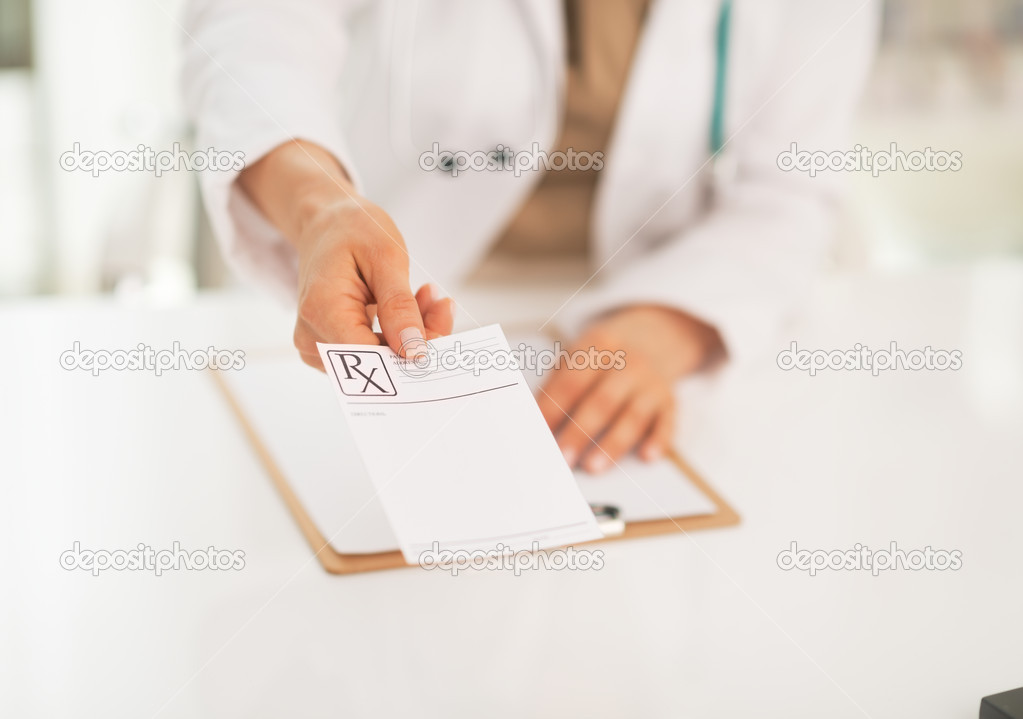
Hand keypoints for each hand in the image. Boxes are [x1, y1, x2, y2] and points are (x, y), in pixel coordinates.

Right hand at [291, 197, 452, 368]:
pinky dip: (400, 334)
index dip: (410, 351)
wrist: (327, 225)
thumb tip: (414, 351)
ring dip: (412, 335)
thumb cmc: (353, 231)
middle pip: (377, 362)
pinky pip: (374, 353)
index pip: (371, 357)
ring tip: (426, 297)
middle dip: (418, 339)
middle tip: (442, 304)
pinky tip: (411, 305)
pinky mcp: (331, 348)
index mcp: (322, 310)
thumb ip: (399, 306)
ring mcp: (319, 346)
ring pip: (380, 361)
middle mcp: (313, 336)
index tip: (440, 322)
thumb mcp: (386, 257)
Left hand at [536, 305, 722, 472]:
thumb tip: (534, 418)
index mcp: (599, 347)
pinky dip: (658, 440)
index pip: (572, 381)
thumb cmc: (603, 358)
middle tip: (562, 457)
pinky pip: (666, 422)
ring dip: (612, 443)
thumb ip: (557, 383)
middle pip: (602, 401)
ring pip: (633, 415)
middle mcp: (629, 363)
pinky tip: (646, 456)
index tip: (538, 433)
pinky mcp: (669, 401)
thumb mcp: (579, 355)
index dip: (553, 408)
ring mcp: (651, 383)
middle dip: (580, 432)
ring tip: (592, 467)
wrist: (652, 339)